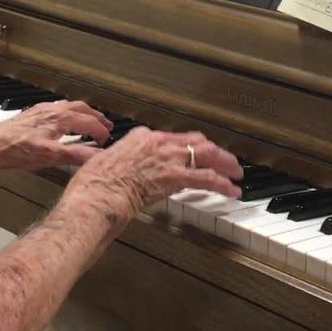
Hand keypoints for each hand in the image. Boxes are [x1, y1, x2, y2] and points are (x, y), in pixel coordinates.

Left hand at [0, 101, 111, 174]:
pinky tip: (60, 124)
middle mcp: (50, 111)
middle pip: (80, 109)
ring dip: (81, 114)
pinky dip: (66, 115)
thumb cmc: (11, 151)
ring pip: (67, 107)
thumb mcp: (48, 156)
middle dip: (95, 117)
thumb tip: (97, 156)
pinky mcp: (28, 117)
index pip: (88, 122)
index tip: (107, 142)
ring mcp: (38, 112)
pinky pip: (54, 110)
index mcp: (58, 118)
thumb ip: (75, 154)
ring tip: (88, 122)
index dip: (101, 132)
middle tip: (106, 126)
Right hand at [67, 127, 242, 217]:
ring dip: (225, 164)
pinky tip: (231, 190)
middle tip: (225, 160)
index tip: (191, 154)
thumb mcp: (103, 162)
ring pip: (207, 154)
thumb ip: (118, 162)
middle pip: (195, 141)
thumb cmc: (95, 184)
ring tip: (236, 174)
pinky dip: (223, 183)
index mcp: (141, 137)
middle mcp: (158, 142)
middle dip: (214, 151)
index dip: (186, 148)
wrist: (98, 194)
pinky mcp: (175, 176)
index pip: (172, 138)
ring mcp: (169, 158)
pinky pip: (207, 177)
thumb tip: (117, 167)